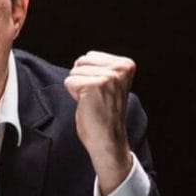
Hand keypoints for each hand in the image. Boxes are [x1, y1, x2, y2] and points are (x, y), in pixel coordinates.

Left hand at [64, 50, 135, 195]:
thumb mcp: (110, 83)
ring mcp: (109, 77)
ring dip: (79, 88)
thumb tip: (82, 59)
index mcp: (126, 64)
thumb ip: (102, 68)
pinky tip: (88, 105)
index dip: (90, 76)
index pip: (90, 56)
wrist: (108, 140)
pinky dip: (74, 95)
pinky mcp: (95, 86)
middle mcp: (120, 68)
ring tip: (93, 101)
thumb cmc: (105, 114)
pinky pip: (69, 82)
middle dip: (83, 80)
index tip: (102, 93)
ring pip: (74, 71)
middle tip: (96, 98)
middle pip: (81, 61)